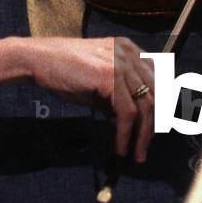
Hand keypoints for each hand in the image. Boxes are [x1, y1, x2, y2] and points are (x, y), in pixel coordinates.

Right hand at [21, 36, 155, 162]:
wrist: (37, 60)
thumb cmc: (64, 72)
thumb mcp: (98, 83)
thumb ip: (117, 97)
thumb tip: (132, 123)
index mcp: (129, 49)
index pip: (160, 76)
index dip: (164, 103)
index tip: (158, 127)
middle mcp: (129, 52)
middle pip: (157, 92)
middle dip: (155, 124)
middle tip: (145, 146)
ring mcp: (121, 62)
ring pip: (146, 105)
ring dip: (143, 135)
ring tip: (136, 154)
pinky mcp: (110, 75)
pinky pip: (127, 112)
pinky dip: (125, 134)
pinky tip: (119, 146)